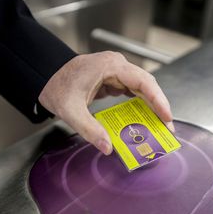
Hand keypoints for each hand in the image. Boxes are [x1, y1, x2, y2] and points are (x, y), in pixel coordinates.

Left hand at [38, 51, 172, 154]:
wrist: (45, 75)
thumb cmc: (57, 86)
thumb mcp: (71, 111)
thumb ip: (90, 130)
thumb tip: (108, 147)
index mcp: (110, 67)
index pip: (143, 82)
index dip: (158, 99)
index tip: (167, 116)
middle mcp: (117, 65)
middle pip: (147, 85)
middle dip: (159, 106)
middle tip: (167, 128)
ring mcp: (116, 71)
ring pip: (142, 87)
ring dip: (152, 106)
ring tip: (159, 126)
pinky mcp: (113, 78)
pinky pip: (133, 90)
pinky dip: (140, 104)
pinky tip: (144, 118)